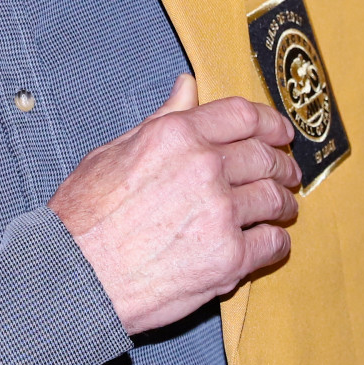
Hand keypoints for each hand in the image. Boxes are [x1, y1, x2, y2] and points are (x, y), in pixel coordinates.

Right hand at [51, 74, 299, 332]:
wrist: (75, 277)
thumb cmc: (83, 218)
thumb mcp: (113, 152)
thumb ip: (161, 120)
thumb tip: (187, 88)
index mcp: (175, 136)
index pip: (243, 115)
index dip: (270, 122)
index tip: (281, 132)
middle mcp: (203, 168)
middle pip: (265, 156)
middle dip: (282, 164)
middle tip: (288, 172)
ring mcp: (220, 214)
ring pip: (275, 199)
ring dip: (284, 203)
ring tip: (283, 208)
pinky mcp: (228, 258)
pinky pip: (273, 244)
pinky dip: (277, 241)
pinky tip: (270, 241)